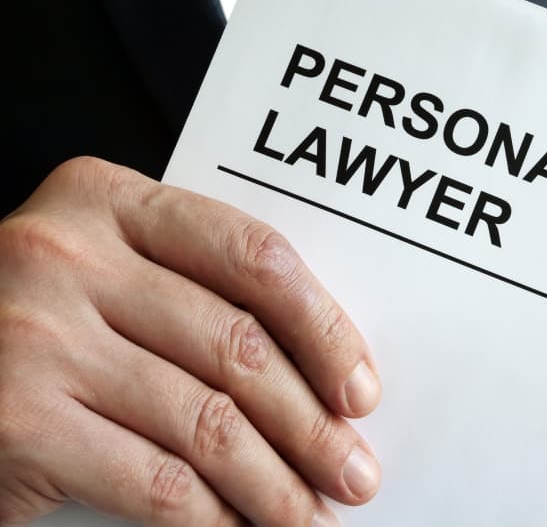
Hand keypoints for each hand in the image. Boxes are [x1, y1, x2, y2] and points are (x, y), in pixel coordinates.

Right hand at [0, 157, 380, 525]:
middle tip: (354, 472)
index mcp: (107, 202)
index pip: (252, 255)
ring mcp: (36, 336)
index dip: (323, 328)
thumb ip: (192, 292)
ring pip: (204, 421)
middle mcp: (67, 256)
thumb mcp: (107, 272)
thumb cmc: (35, 319)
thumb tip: (318, 376)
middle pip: (237, 346)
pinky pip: (152, 479)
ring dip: (275, 483)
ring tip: (314, 516)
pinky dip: (213, 517)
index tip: (361, 388)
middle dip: (312, 424)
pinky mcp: (16, 420)